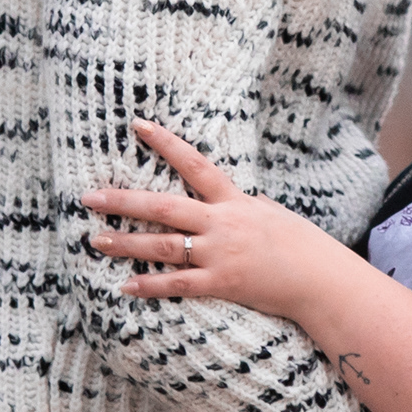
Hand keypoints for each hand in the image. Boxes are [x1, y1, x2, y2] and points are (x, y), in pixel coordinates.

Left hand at [84, 119, 349, 321]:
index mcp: (234, 200)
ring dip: (125, 243)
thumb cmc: (302, 246)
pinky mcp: (221, 283)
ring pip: (162, 246)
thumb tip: (246, 197)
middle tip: (89, 196)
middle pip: (163, 206)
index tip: (138, 125)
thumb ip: (251, 204)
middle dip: (124, 200)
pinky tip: (125, 286)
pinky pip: (178, 284)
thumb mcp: (275, 214)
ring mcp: (220, 254)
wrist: (321, 280)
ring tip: (96, 240)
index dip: (166, 143)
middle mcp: (222, 223)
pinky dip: (150, 286)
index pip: (195, 164)